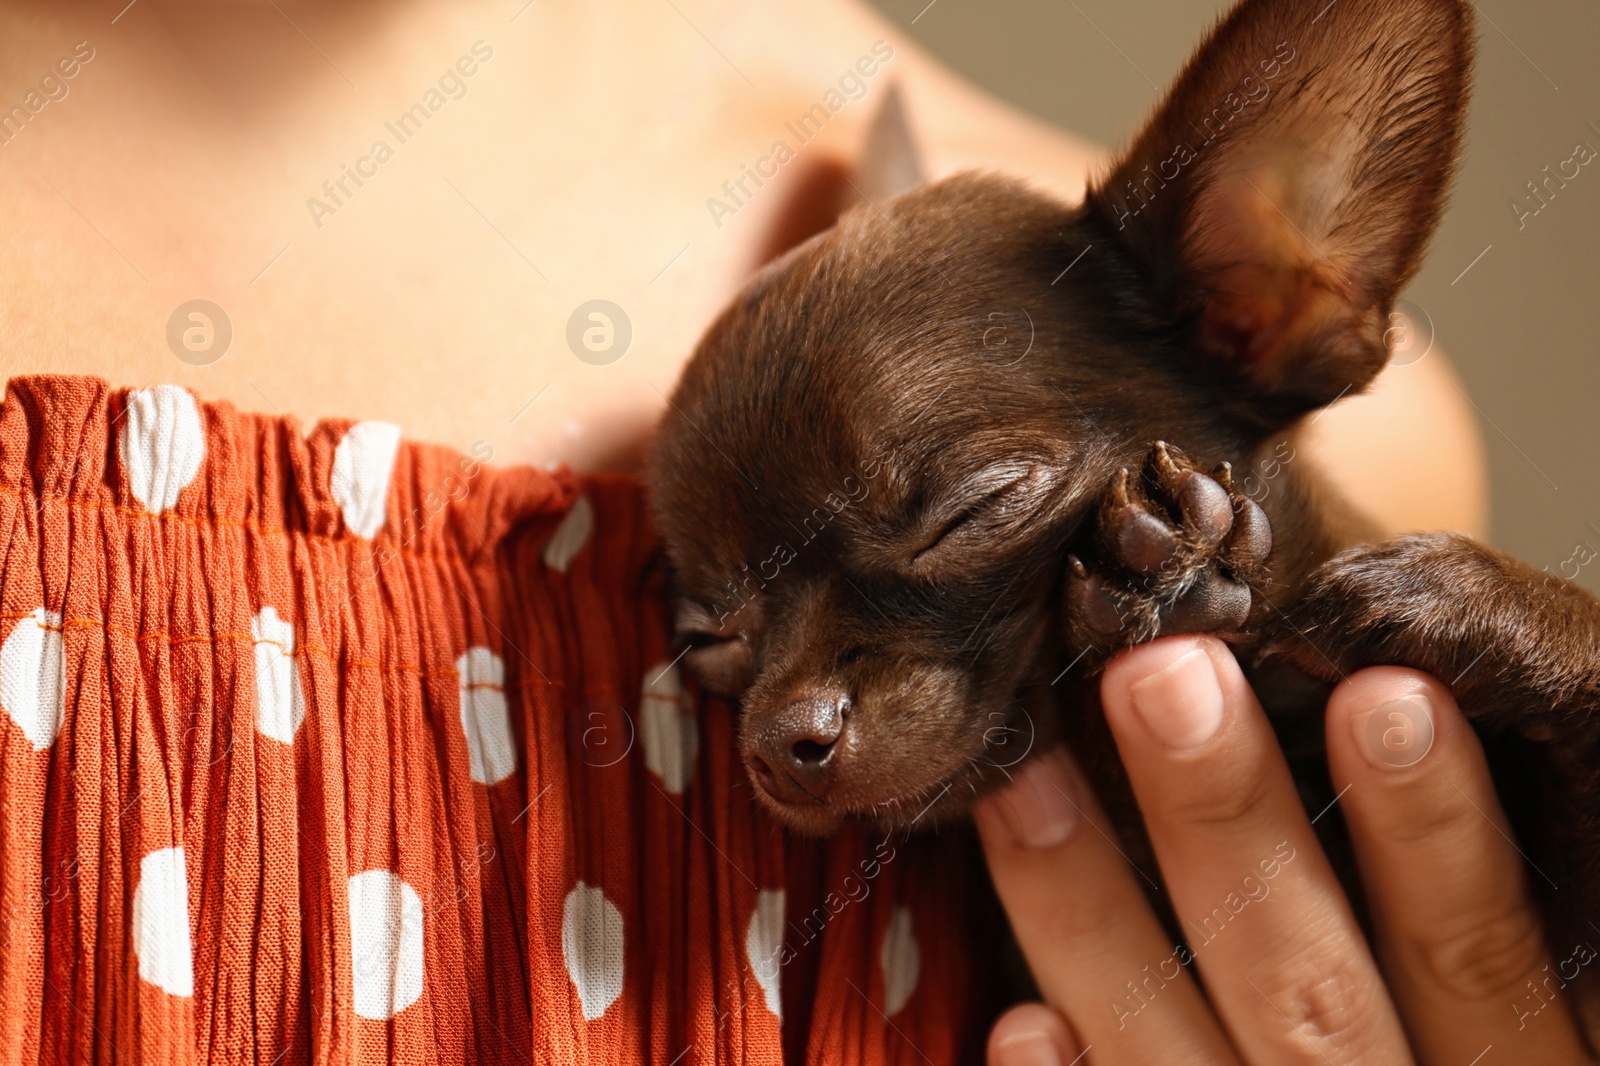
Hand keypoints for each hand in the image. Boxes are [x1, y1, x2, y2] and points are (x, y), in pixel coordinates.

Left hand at [974, 634, 1594, 1064]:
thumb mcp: (1512, 1046)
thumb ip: (1477, 959)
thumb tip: (1408, 730)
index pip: (1476, 958)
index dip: (1434, 834)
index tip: (1385, 695)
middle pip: (1304, 986)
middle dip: (1228, 826)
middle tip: (1162, 675)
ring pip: (1167, 1053)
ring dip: (1088, 916)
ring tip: (1026, 783)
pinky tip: (1021, 1021)